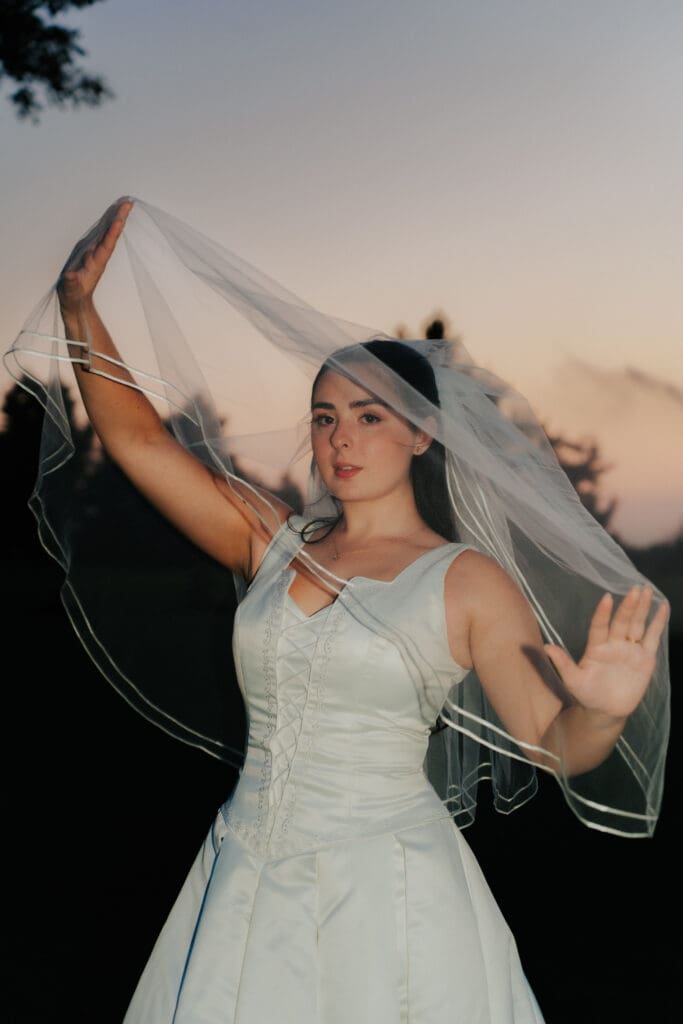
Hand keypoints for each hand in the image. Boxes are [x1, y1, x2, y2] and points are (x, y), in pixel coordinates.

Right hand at [57, 198, 133, 316]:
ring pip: (108, 232)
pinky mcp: (92, 253)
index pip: (106, 245)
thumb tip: (70, 276)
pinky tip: (112, 215)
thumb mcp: (70, 290)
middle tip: (128, 202)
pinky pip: (102, 235)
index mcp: (96, 263)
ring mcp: (96, 253)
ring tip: (124, 203)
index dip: (112, 233)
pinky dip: (108, 224)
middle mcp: (99, 256)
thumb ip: (71, 283)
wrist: (77, 302)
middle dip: (119, 218)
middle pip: (111, 234)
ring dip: (116, 217)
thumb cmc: (74, 296)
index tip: (120, 219)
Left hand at [543, 585, 669, 720]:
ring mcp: (630, 649)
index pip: (599, 627)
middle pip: (622, 622)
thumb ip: (563, 663)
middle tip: (634, 588)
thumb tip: (546, 647)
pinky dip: (658, 622)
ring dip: (642, 607)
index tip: (606, 599)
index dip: (603, 614)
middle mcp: (614, 644)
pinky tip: (663, 605)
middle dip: (628, 606)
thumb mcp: (573, 681)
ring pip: (638, 624)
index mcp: (596, 647)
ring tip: (646, 589)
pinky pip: (653, 637)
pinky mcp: (645, 657)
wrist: (605, 710)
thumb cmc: (587, 694)